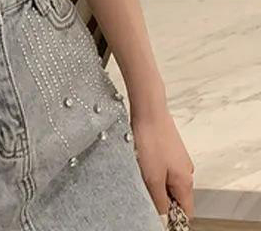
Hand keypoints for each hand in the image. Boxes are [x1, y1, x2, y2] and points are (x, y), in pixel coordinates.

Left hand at [131, 104, 194, 218]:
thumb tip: (164, 216)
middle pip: (176, 196)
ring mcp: (178, 158)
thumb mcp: (152, 177)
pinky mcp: (169, 148)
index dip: (173, 217)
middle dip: (160, 197)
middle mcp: (186, 171)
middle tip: (144, 187)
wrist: (148, 110)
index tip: (157, 214)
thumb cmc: (151, 140)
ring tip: (141, 169)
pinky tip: (141, 158)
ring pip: (167, 180)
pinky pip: (162, 166)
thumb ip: (159, 199)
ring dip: (154, 181)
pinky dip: (152, 167)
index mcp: (185, 182)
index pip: (186, 211)